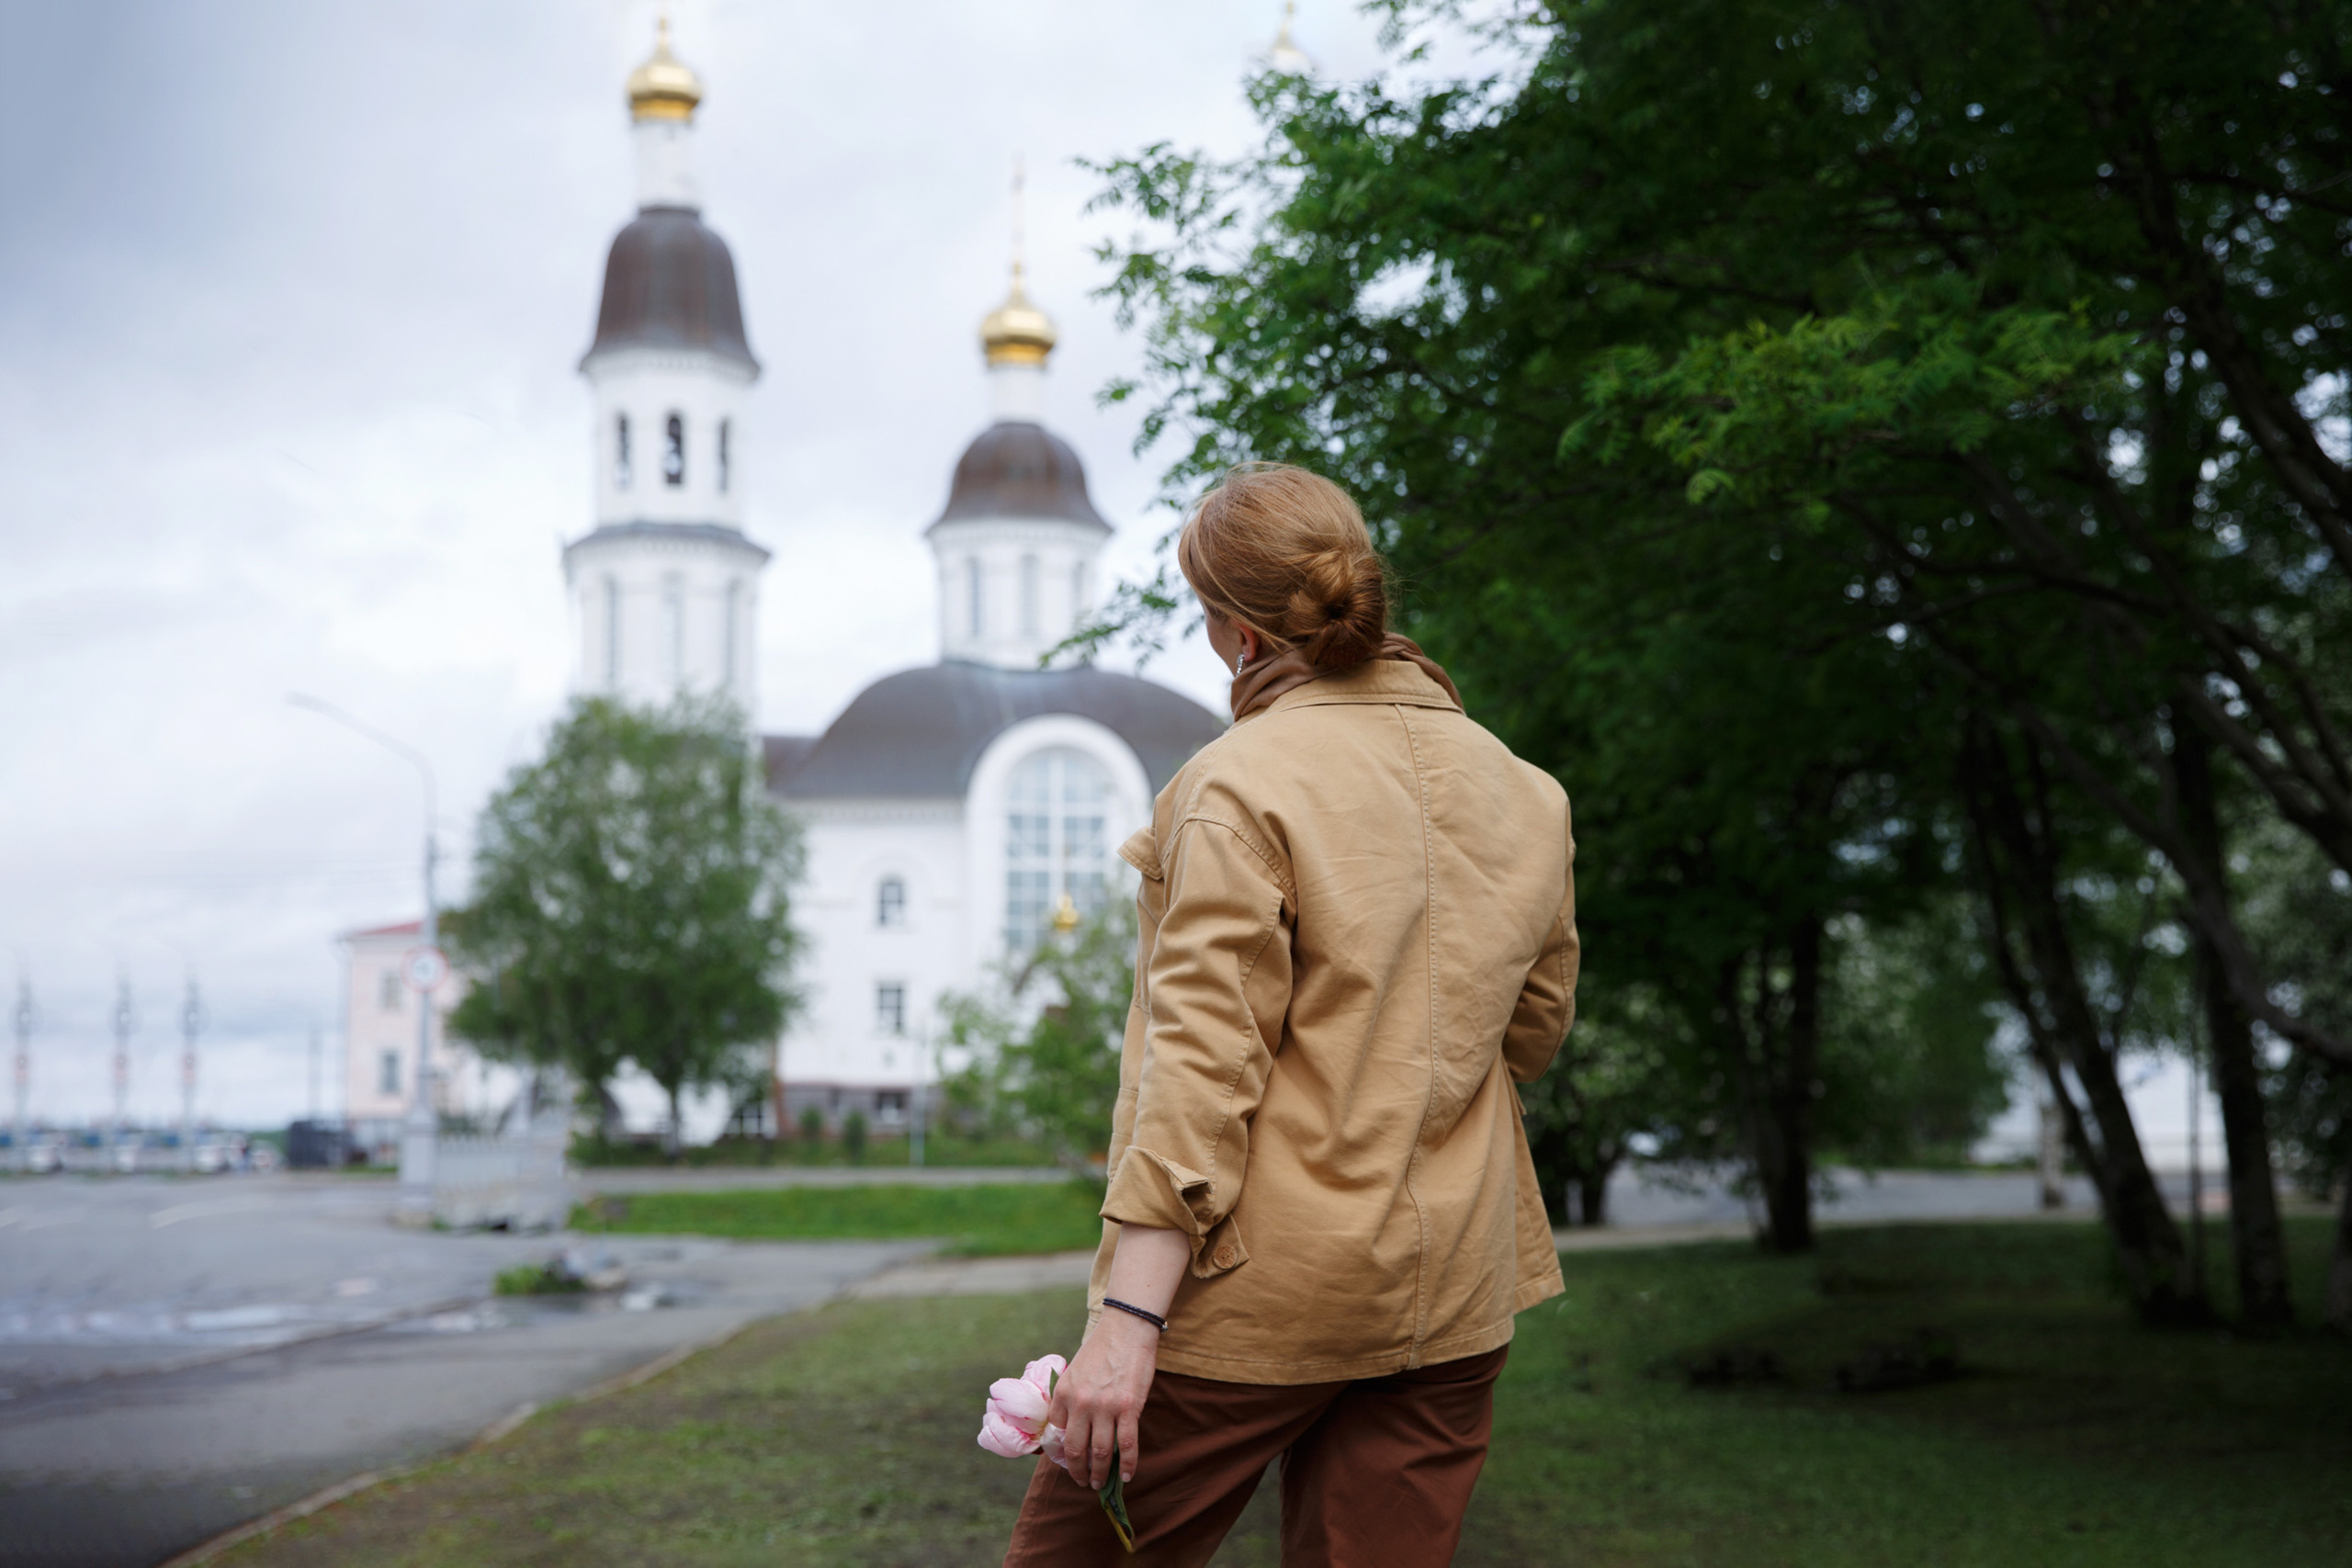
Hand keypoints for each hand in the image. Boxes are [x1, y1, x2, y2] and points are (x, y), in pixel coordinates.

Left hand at [1047, 1307, 1158, 1489]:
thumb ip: (1069, 1397)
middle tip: (1083, 1482)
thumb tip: (1068, 1425)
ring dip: (1099, 1473)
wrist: (1126, 1330)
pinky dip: (1127, 1465)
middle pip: (1075, 1450)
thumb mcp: (1074, 1372)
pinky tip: (1126, 1476)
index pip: (1056, 1433)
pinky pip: (1127, 1445)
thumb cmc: (1100, 1349)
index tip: (1068, 1462)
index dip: (1061, 1453)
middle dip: (1078, 1472)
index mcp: (1063, 1394)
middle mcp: (1080, 1403)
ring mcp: (1105, 1407)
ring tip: (1100, 1483)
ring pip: (1100, 1453)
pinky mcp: (1129, 1407)